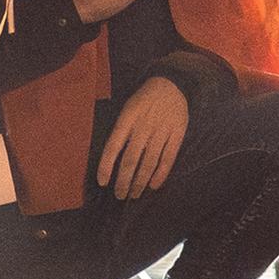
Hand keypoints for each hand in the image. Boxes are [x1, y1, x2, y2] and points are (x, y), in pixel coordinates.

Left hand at [97, 74, 189, 199]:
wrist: (171, 84)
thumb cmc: (144, 99)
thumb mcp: (127, 108)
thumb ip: (121, 131)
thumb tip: (112, 157)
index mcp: (127, 118)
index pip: (113, 146)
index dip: (106, 165)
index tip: (102, 182)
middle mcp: (143, 127)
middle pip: (131, 159)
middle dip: (124, 181)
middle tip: (119, 195)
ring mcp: (161, 132)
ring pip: (148, 163)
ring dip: (140, 182)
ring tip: (134, 194)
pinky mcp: (176, 135)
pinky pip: (168, 159)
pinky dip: (160, 174)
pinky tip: (153, 185)